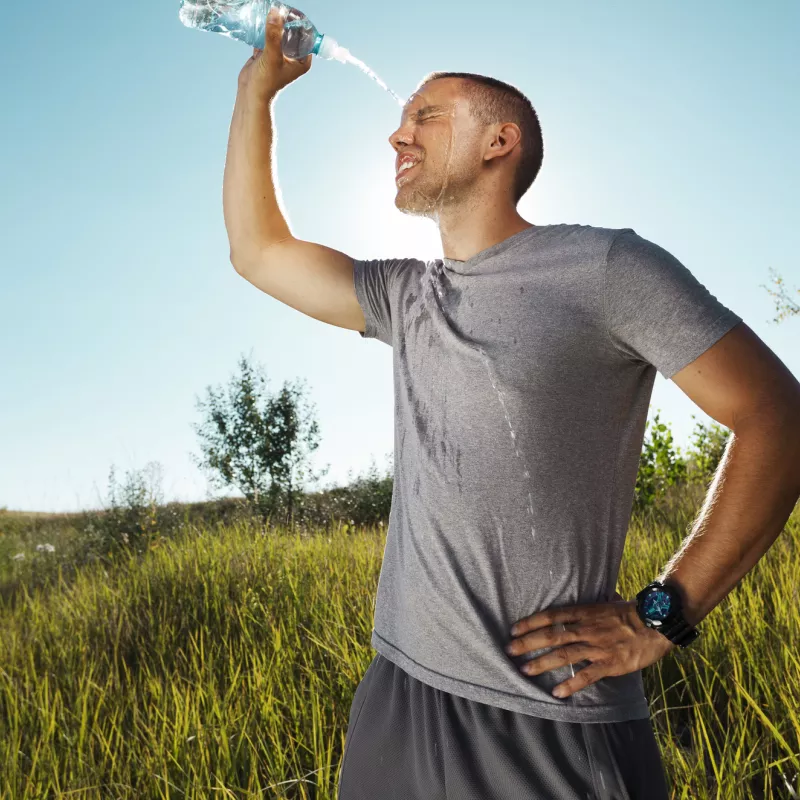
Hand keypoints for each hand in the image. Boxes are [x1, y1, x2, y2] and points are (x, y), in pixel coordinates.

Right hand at [238, 5, 311, 97]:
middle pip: (292, 32)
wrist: (250, 94)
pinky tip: (259, 19)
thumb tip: (275, 13)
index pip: (306, 35)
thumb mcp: (272, 57)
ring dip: (274, 23)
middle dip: (285, 20)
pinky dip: (264, 28)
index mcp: (303, 60)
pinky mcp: (267, 51)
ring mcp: (280, 53)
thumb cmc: (266, 82)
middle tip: (278, 8)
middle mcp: (294, 56)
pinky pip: (268, 35)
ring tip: (268, 11)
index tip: (290, 12)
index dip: (300, 22)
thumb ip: (274, 36)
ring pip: (279, 33)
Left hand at [504, 591, 675, 698]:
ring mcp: (597, 646)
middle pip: (551, 635)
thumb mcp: (607, 602)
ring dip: (542, 663)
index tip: (513, 629)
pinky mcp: (610, 663)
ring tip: (525, 670)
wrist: (657, 623)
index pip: (551, 616)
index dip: (530, 622)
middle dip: (528, 643)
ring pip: (564, 655)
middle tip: (510, 650)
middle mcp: (586, 628)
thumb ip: (593, 604)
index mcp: (584, 612)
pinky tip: (557, 692)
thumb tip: (593, 595)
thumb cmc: (632, 612)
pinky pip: (587, 675)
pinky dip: (571, 684)